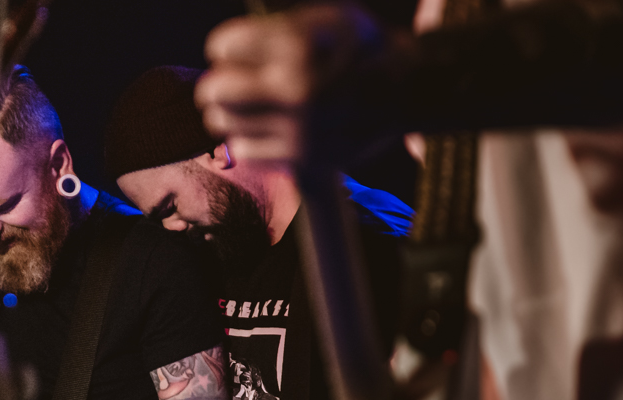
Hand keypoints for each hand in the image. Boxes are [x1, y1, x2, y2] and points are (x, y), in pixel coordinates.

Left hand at [196, 3, 411, 168]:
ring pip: (223, 124)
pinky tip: (261, 131)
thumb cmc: (357, 48)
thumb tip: (225, 52)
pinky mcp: (303, 158)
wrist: (407, 89)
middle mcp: (297, 88)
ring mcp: (300, 127)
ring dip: (227, 114)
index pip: (223, 45)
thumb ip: (276, 29)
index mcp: (298, 45)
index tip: (234, 52)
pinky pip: (245, 151)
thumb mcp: (325, 17)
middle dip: (215, 85)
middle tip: (224, 85)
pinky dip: (245, 140)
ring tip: (243, 108)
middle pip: (215, 89)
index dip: (225, 47)